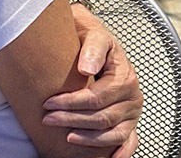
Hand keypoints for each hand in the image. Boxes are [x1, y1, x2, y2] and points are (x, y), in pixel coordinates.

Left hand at [42, 4, 142, 157]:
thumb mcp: (94, 34)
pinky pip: (130, 141)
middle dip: (72, 120)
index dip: (71, 103)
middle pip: (102, 117)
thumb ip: (92, 48)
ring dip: (89, 138)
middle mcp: (132, 96)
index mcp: (124, 77)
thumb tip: (86, 68)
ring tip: (66, 136)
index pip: (96, 98)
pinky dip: (122, 152)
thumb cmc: (92, 38)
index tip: (49, 102)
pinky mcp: (130, 120)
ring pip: (113, 133)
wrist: (96, 38)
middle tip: (48, 118)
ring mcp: (132, 111)